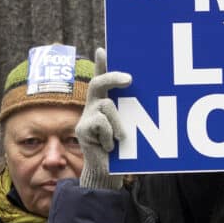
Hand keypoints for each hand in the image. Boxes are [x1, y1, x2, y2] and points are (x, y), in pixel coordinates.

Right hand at [77, 48, 131, 190]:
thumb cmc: (124, 150)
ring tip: (122, 139)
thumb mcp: (130, 127)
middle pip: (98, 83)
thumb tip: (142, 97)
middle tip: (130, 79)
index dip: (101, 64)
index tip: (103, 49)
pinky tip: (109, 147)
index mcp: (106, 103)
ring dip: (119, 123)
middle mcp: (93, 106)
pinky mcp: (81, 129)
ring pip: (107, 106)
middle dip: (113, 77)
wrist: (107, 173)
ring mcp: (86, 117)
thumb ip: (132, 112)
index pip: (102, 78)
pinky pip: (101, 123)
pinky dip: (110, 135)